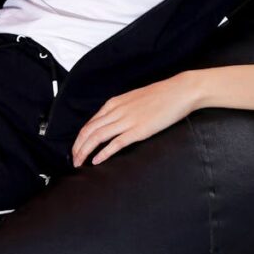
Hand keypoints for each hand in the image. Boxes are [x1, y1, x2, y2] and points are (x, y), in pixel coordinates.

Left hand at [71, 73, 202, 167]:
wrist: (179, 91)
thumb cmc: (161, 95)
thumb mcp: (134, 99)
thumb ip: (122, 109)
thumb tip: (114, 121)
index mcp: (114, 103)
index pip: (89, 123)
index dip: (79, 138)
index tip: (76, 149)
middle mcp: (117, 111)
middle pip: (89, 131)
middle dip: (78, 147)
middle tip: (73, 160)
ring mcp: (127, 121)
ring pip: (98, 137)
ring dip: (85, 151)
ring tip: (79, 163)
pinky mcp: (138, 130)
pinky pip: (116, 143)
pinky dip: (103, 153)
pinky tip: (96, 161)